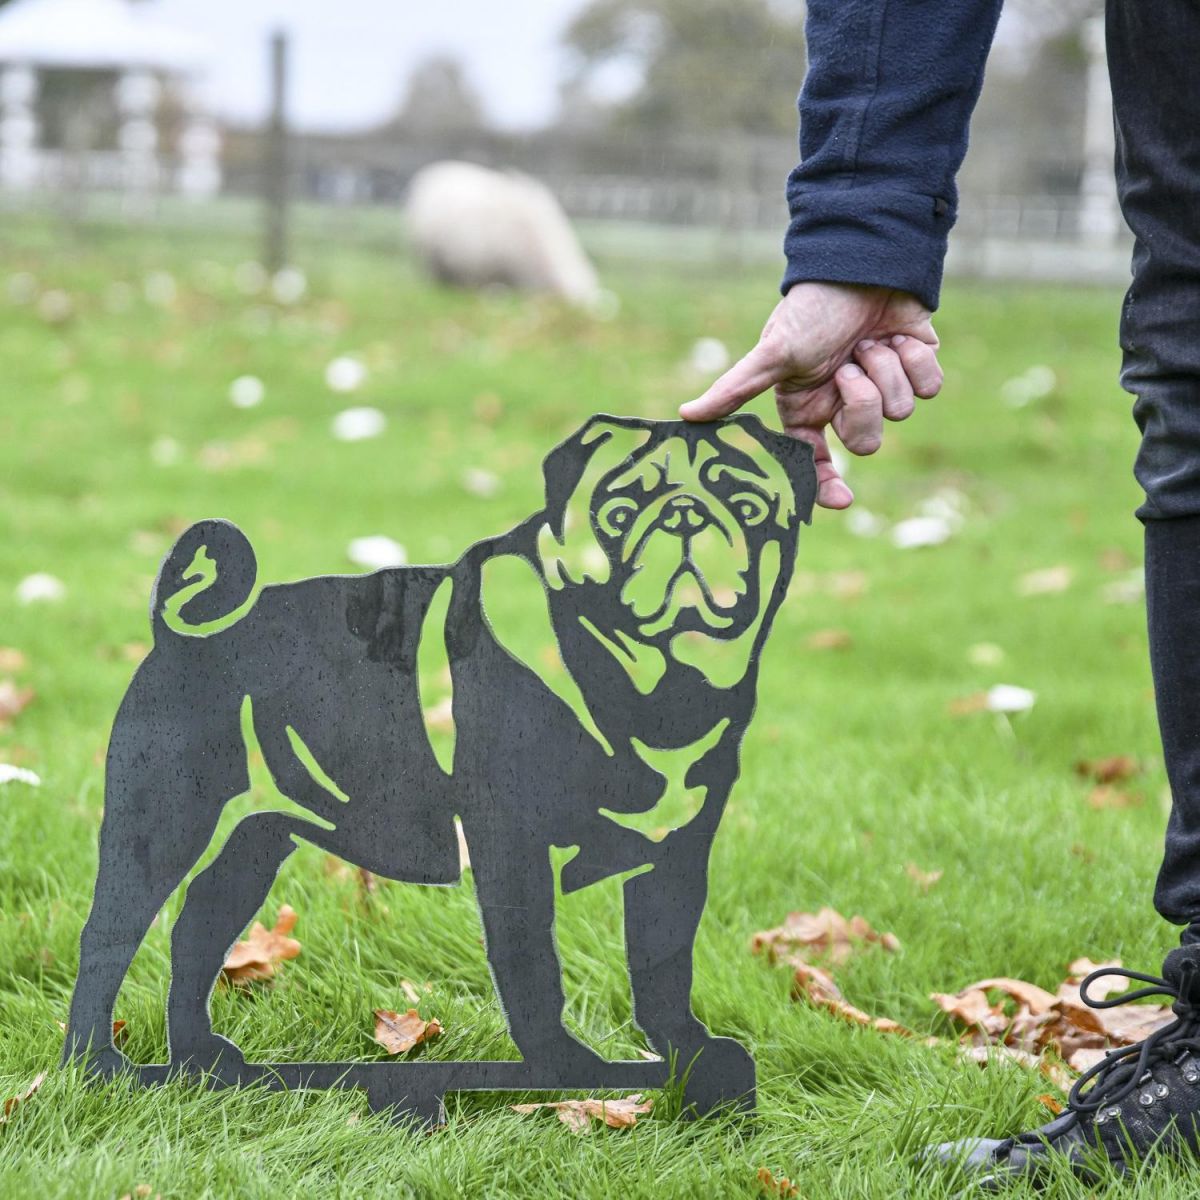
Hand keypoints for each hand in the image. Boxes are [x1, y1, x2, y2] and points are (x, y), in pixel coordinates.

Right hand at [679, 282, 943, 508]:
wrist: (861, 265)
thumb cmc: (811, 310)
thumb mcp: (773, 354)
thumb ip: (734, 390)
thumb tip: (685, 416)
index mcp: (808, 409)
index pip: (815, 463)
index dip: (827, 485)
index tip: (843, 499)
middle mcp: (844, 404)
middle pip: (866, 440)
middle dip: (861, 401)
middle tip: (849, 367)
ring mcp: (883, 388)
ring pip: (899, 411)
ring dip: (885, 369)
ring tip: (869, 342)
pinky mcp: (917, 368)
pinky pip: (928, 387)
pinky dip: (915, 360)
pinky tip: (899, 337)